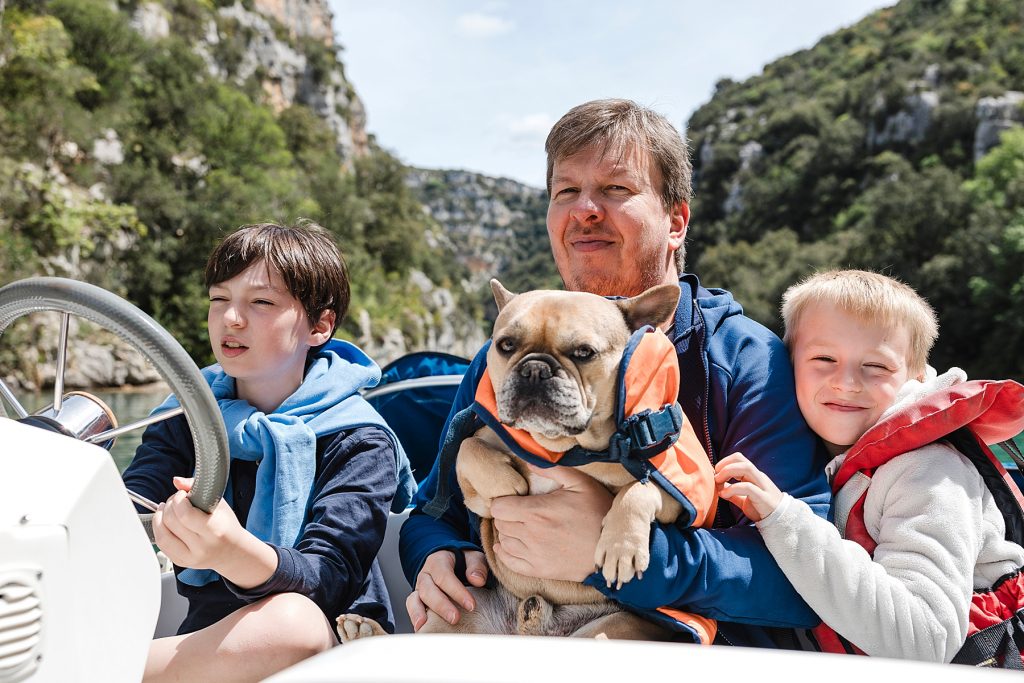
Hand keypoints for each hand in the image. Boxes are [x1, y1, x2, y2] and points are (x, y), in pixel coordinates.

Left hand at [152, 477, 277, 587]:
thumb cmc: (226, 526)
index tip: (182, 494)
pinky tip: (164, 522)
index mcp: (215, 530)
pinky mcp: (181, 562)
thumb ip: (198, 489)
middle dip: (169, 505)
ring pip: (162, 535)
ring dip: (160, 517)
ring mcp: (191, 557)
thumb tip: (177, 481)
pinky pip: (161, 545)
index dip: (178, 500)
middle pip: (172, 522)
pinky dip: (159, 530)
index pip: (185, 515)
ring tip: (166, 509)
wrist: (232, 551)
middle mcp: (202, 547)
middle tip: (175, 500)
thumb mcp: (219, 504)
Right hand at [406, 549, 487, 630]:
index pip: (444, 576)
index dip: (457, 591)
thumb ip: (476, 566)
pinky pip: (411, 607)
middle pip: (428, 589)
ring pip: (415, 599)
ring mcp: (419, 587)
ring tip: (430, 627)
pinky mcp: (417, 599)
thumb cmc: (465, 561)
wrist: (454, 562)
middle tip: (455, 619)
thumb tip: (477, 580)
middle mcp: (426, 574)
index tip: (471, 605)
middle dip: (441, 605)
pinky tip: (421, 629)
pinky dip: (415, 617)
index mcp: (438, 561)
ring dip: (422, 613)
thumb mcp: (473, 557)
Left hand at [490, 463, 611, 581]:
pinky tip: (510, 546)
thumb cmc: (598, 511)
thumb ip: (552, 470)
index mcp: (537, 512)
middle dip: (506, 516)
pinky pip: (510, 563)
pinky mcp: (540, 570)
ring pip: (504, 542)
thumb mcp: (580, 483)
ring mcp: (534, 555)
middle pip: (500, 524)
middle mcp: (531, 534)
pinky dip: (506, 553)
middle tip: (518, 512)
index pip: (498, 507)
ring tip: (520, 527)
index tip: (514, 499)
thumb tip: (529, 462)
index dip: (503, 501)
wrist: (613, 547)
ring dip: (508, 533)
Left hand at [714, 452, 783, 521]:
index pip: (738, 458)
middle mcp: (758, 477)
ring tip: (718, 483)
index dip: (724, 462)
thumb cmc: (761, 508)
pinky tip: (724, 495)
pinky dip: (732, 488)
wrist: (780, 521)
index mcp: (753, 475)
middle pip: (741, 459)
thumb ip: (732, 491)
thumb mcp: (743, 498)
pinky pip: (748, 487)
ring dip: (728, 472)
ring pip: (746, 468)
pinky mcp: (763, 498)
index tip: (715, 473)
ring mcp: (762, 486)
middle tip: (715, 477)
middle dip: (724, 465)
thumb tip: (717, 486)